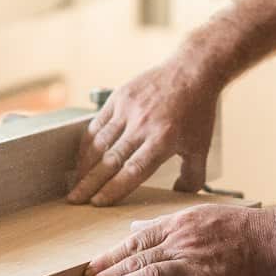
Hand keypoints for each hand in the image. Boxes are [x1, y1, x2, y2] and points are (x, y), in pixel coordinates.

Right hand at [67, 59, 218, 204]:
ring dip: (84, 165)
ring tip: (76, 182)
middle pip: (110, 160)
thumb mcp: (200, 147)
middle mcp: (142, 125)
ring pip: (99, 142)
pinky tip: (83, 157)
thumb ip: (193, 177)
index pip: (132, 171)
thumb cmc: (197, 112)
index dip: (113, 189)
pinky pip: (98, 124)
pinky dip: (87, 142)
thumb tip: (178, 194)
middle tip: (75, 199)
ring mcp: (128, 109)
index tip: (97, 203)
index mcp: (163, 140)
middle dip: (89, 183)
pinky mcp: (119, 97)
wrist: (192, 72)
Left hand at [74, 205, 275, 275]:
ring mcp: (192, 261)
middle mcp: (180, 240)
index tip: (88, 271)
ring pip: (145, 274)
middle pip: (133, 260)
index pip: (134, 241)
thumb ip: (165, 223)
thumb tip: (135, 226)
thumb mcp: (199, 216)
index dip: (108, 258)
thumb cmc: (242, 229)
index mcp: (177, 224)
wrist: (275, 240)